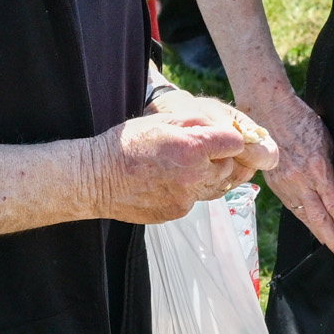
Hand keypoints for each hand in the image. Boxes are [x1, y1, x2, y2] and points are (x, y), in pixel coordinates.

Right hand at [90, 102, 266, 224]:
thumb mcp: (162, 120)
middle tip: (200, 150)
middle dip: (221, 158)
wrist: (96, 179)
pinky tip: (170, 180)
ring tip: (187, 165)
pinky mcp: (178, 212)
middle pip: (230, 167)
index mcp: (192, 150)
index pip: (236, 143)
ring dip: (210, 175)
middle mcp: (194, 178)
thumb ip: (197, 124)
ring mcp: (186, 200)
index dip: (228, 138)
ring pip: (217, 187)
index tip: (218, 137)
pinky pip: (197, 199)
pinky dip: (191, 189)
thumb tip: (224, 129)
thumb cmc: (126, 144)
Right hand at [245, 83, 333, 258]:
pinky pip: (293, 208)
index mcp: (318, 169)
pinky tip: (314, 228)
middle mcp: (301, 182)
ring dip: (320, 235)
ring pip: (305, 218)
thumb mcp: (329, 141)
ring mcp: (286, 185)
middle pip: (320, 220)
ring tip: (332, 247)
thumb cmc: (303, 120)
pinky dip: (305, 221)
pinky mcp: (276, 185)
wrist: (270, 111)